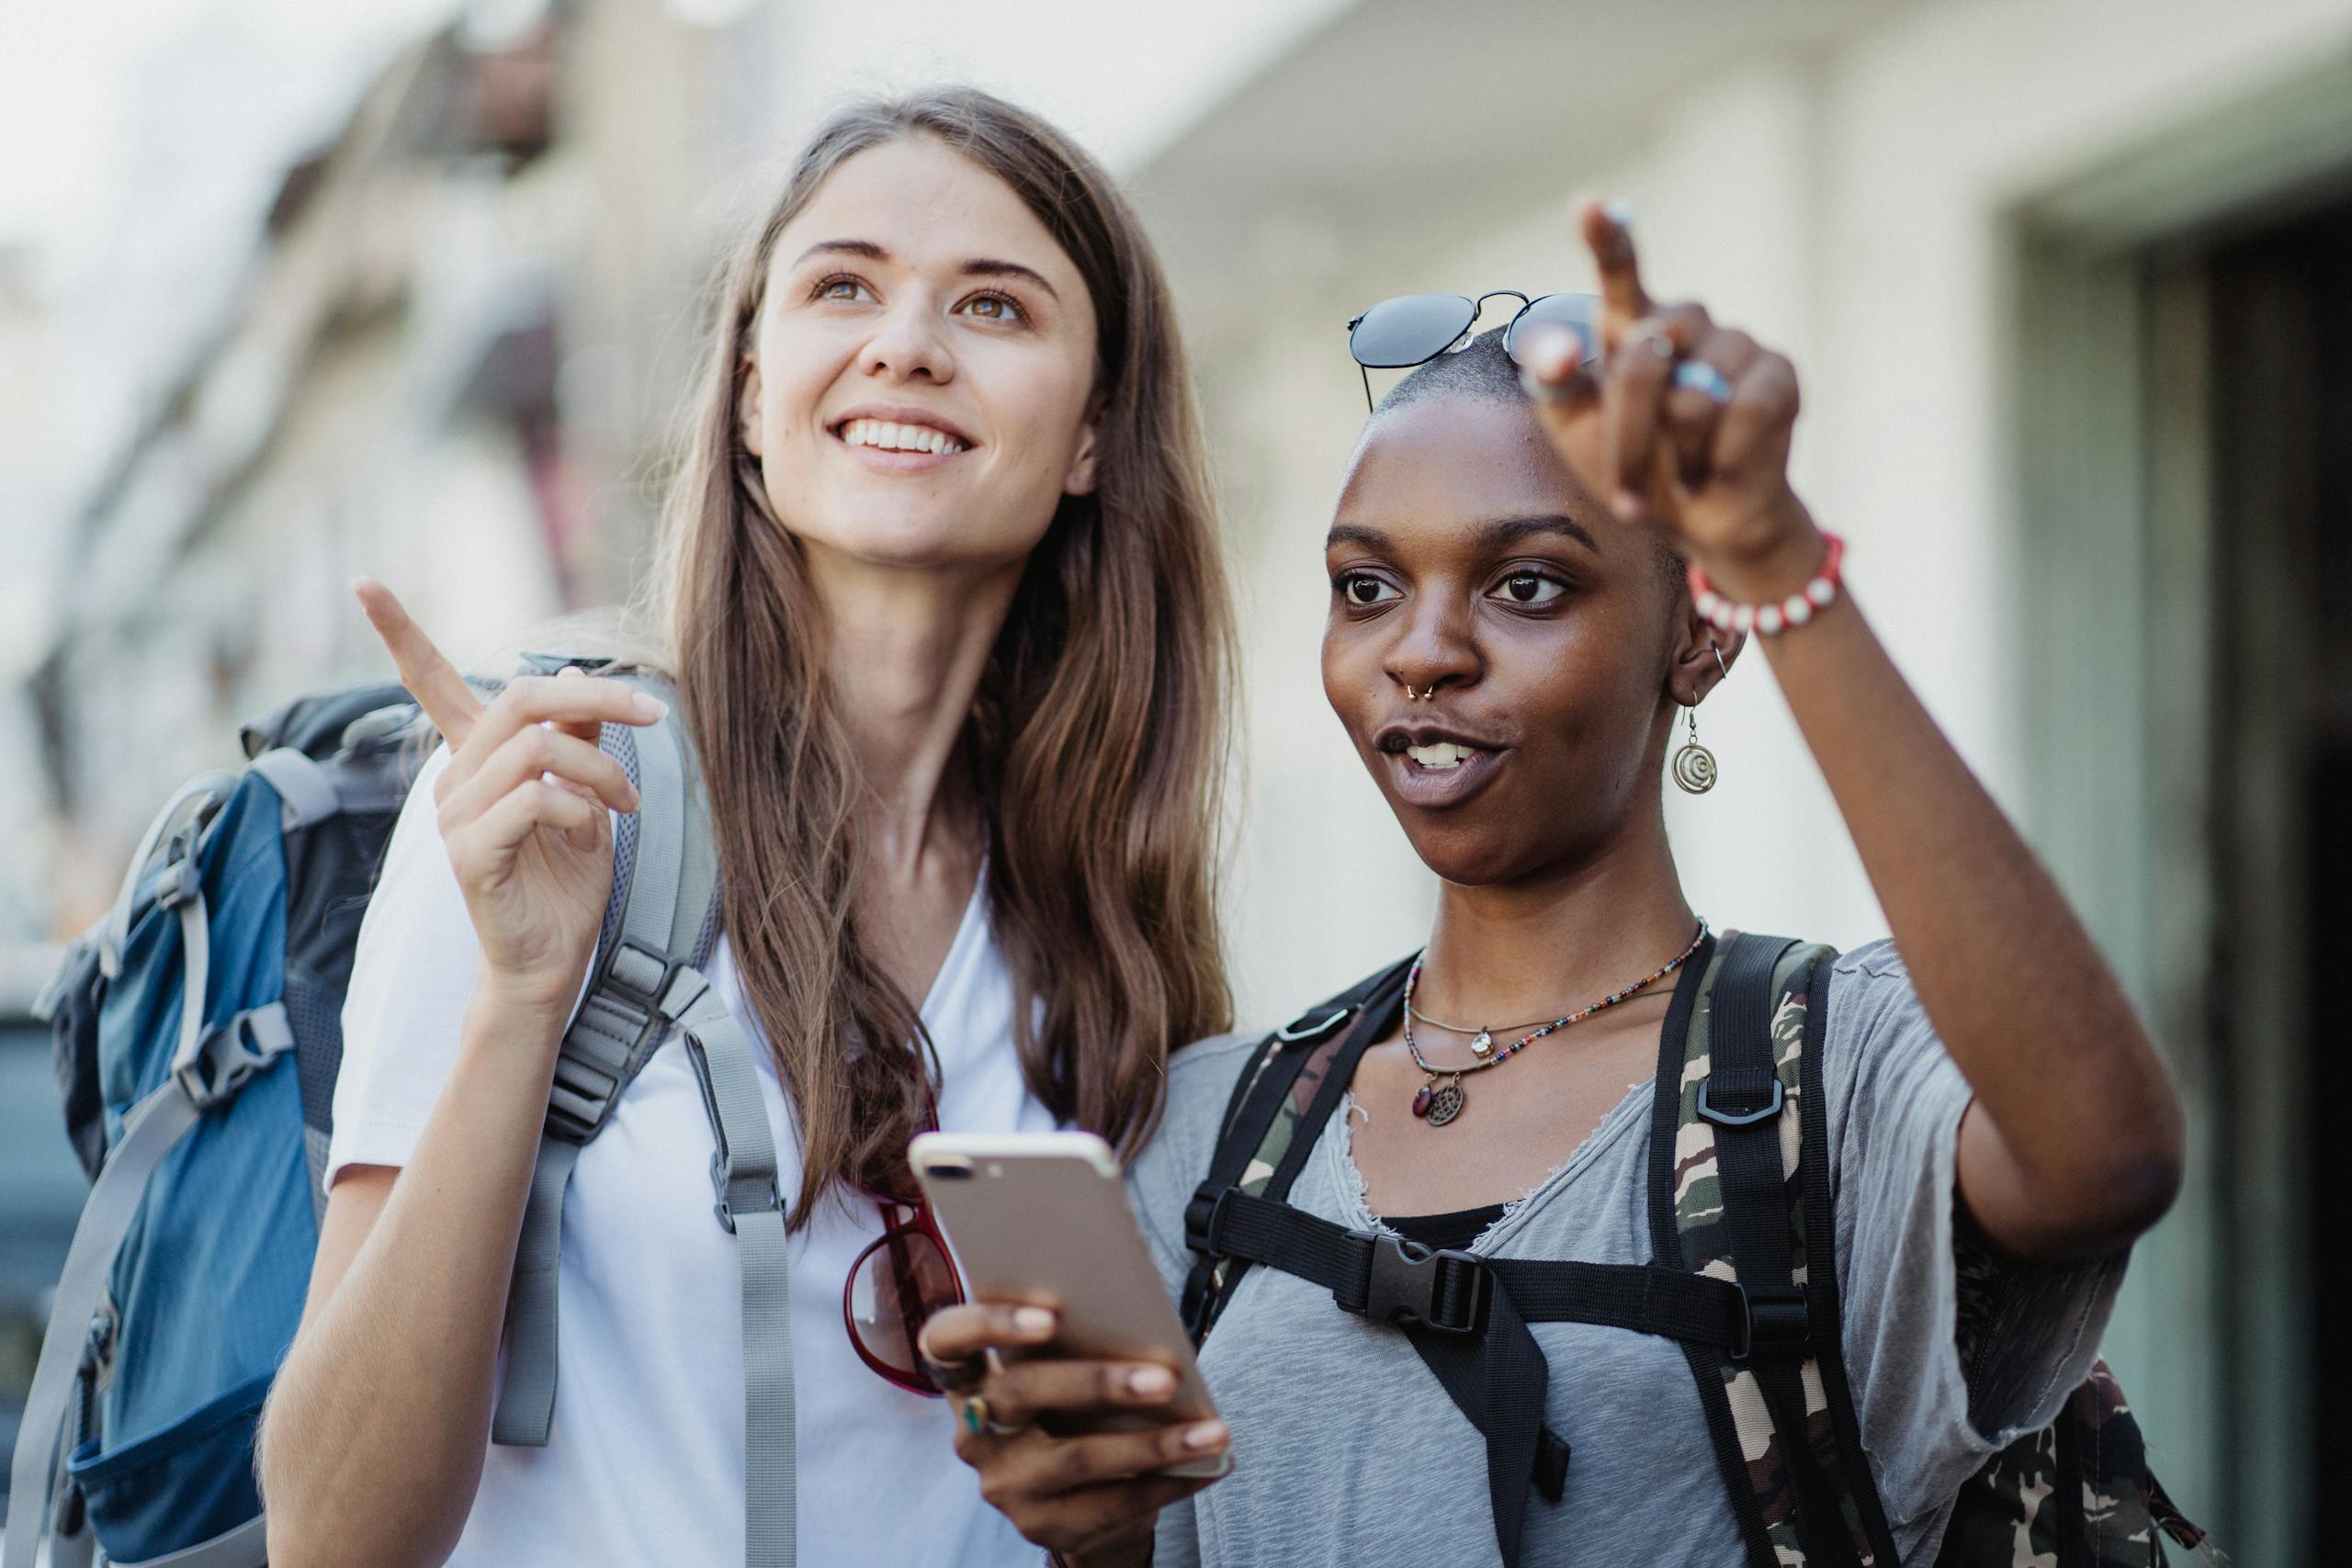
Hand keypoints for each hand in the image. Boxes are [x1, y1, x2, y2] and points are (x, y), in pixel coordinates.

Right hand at [356, 579, 660, 1013]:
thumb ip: (576, 735)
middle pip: (522, 698)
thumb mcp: (584, 793)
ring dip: (600, 768)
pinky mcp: (469, 853)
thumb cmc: (565, 879)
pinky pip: (535, 801)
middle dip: (599, 697)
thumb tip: (572, 675)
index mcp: (475, 758)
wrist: (553, 961)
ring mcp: (455, 816)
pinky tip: (591, 835)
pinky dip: (581, 812)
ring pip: (537, 747)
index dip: (399, 632)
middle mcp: (454, 779)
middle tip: (654, 716)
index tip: (364, 582)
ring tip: (626, 802)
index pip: (429, 682)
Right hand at [917, 1304, 1228, 1565]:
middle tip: (1165, 1377)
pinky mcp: (1040, 1526)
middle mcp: (974, 1433)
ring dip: (1153, 1443)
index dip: (985, 1323)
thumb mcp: (1062, 1373)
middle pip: (1022, 1393)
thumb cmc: (1075, 1411)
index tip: (1048, 1314)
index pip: (944, 1342)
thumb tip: (1140, 1310)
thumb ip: (1074, 1342)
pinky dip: (1166, 1482)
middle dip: (1098, 1381)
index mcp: (968, 1379)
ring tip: (1212, 1432)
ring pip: (1077, 1457)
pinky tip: (1207, 1467)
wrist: (1079, 1505)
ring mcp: (1003, 1484)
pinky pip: (1110, 1504)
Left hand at [1519, 200, 1824, 600]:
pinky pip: (1742, 415)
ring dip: (1676, 458)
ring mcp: (1735, 342)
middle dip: (1628, 436)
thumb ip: (1559, 389)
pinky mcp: (1779, 372)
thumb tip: (1558, 352)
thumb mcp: (1579, 435)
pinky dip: (1721, 458)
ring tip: (1683, 472)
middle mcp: (1684, 321)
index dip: (1607, 238)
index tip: (1590, 205)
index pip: (1618, 274)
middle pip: (1643, 360)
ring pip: (1691, 400)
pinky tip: (1720, 467)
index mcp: (1630, 326)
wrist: (1704, 520)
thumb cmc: (1635, 469)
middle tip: (1627, 487)